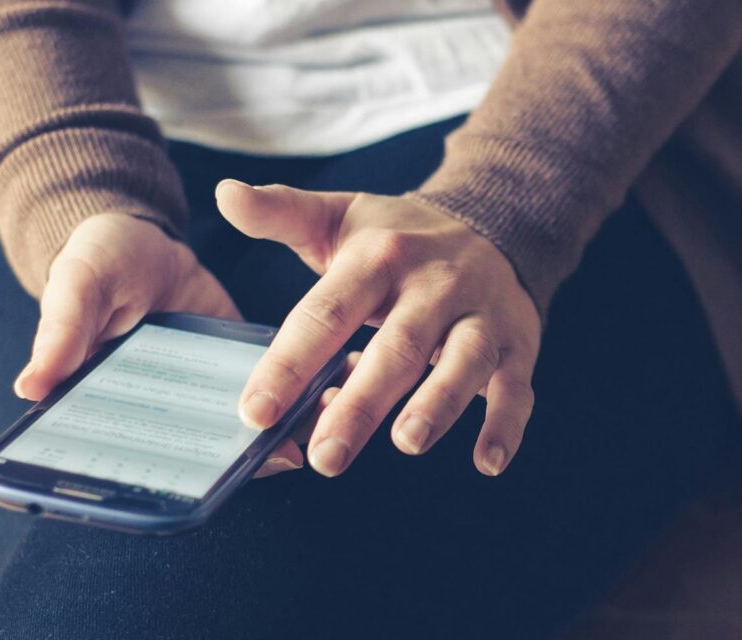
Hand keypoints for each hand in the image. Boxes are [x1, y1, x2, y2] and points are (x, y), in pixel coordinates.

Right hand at [12, 213, 303, 477]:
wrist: (144, 236)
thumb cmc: (95, 262)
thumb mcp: (77, 285)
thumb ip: (61, 332)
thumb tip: (30, 387)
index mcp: (110, 403)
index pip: (132, 455)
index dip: (162, 478)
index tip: (198, 486)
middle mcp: (160, 409)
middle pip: (195, 454)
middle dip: (236, 463)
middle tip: (278, 456)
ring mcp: (204, 391)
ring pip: (238, 430)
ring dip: (276, 435)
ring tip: (313, 433)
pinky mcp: (238, 364)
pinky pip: (271, 391)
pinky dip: (297, 397)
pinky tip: (329, 392)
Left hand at [216, 180, 540, 477]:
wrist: (493, 221)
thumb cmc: (397, 235)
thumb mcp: (338, 217)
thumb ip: (280, 212)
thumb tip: (224, 193)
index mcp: (378, 257)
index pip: (326, 313)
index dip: (288, 363)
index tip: (255, 412)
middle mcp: (432, 285)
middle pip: (395, 346)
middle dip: (360, 404)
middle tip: (324, 456)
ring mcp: (479, 315)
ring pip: (462, 362)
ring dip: (437, 404)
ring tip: (406, 443)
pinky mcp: (516, 344)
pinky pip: (515, 387)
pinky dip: (505, 424)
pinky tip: (487, 462)